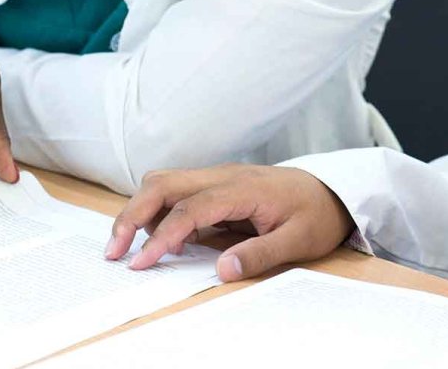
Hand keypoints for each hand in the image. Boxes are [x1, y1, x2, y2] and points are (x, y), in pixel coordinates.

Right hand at [107, 164, 353, 280]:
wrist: (332, 190)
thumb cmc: (316, 214)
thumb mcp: (298, 240)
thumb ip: (260, 255)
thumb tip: (221, 271)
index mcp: (243, 188)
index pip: (190, 208)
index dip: (162, 236)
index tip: (141, 264)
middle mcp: (223, 176)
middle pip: (163, 183)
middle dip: (132, 214)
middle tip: (114, 251)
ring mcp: (217, 177)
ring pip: (164, 183)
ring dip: (141, 211)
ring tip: (131, 249)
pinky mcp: (215, 186)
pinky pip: (176, 193)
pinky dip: (157, 212)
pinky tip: (159, 240)